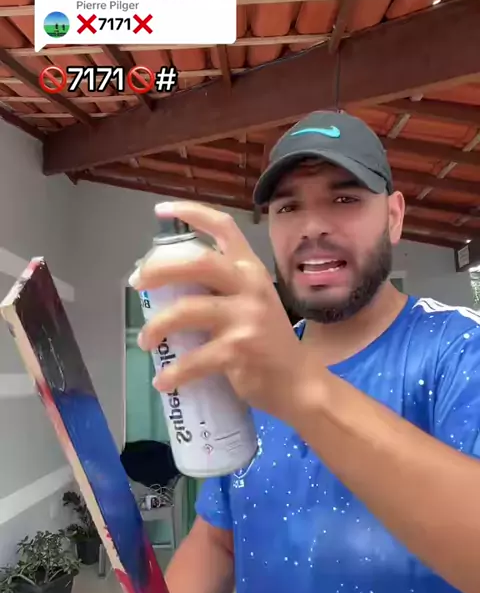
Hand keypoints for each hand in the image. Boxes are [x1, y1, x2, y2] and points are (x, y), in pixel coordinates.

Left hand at [129, 201, 306, 421]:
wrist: (298, 381)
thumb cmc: (267, 340)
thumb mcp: (251, 301)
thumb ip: (219, 288)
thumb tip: (167, 284)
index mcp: (250, 269)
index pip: (224, 227)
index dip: (191, 213)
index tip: (160, 211)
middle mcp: (250, 286)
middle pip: (197, 262)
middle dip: (159, 269)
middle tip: (137, 283)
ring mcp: (246, 317)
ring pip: (186, 311)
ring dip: (157, 326)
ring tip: (145, 341)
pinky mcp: (239, 349)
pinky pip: (194, 359)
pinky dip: (173, 373)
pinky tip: (162, 381)